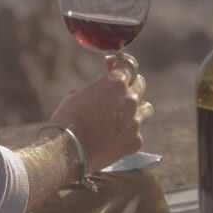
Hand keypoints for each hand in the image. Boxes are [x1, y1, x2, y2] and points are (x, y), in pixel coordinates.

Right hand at [48, 52, 153, 173]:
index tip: (111, 64)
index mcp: (115, 84)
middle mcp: (130, 100)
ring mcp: (135, 122)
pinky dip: (128, 133)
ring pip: (146, 109)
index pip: (128, 65)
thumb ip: (91, 91)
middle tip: (117, 89)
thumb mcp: (74, 96)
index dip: (119, 62)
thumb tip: (89, 94)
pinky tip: (115, 136)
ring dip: (137, 108)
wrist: (68, 150)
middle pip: (140, 84)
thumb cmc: (67, 120)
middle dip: (129, 84)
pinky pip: (137, 132)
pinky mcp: (135, 141)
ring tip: (123, 113)